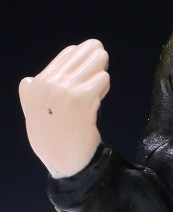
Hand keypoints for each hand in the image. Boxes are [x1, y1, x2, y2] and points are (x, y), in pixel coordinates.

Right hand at [19, 39, 109, 177]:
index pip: (70, 52)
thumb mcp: (33, 112)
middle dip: (97, 62)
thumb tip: (29, 79)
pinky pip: (103, 79)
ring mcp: (65, 91)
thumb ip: (32, 93)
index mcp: (36, 84)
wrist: (62, 160)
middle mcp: (48, 84)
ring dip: (101, 78)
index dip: (85, 60)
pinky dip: (104, 89)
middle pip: (86, 51)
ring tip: (93, 96)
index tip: (86, 78)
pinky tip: (96, 104)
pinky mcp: (81, 100)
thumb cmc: (51, 137)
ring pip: (98, 62)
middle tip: (96, 82)